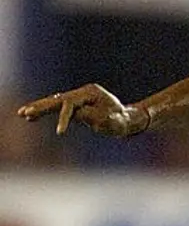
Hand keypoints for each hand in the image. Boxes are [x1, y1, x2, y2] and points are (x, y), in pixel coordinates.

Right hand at [17, 84, 148, 136]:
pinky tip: (31, 116)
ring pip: (55, 103)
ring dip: (39, 109)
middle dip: (41, 107)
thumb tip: (77, 114)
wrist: (127, 120)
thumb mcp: (111, 122)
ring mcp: (79, 98)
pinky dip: (46, 112)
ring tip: (23, 114)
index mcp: (91, 93)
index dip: (64, 118)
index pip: (71, 105)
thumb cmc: (121, 122)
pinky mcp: (76, 105)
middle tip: (26, 113)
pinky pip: (58, 108)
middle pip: (58, 100)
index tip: (60, 133)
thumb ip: (94, 117)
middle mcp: (82, 93)